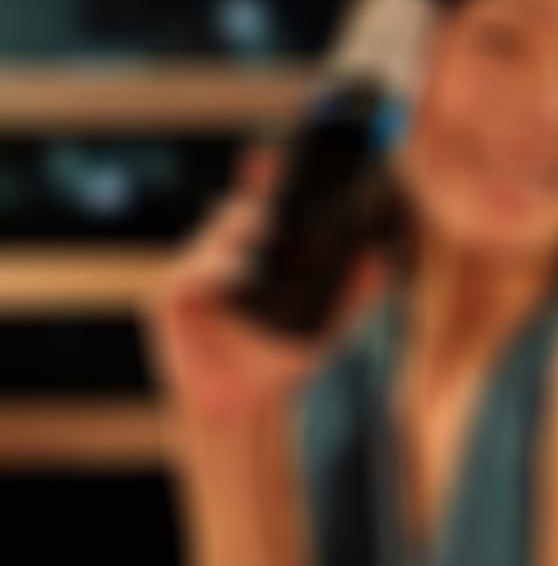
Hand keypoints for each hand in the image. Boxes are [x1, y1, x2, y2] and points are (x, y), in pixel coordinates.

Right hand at [144, 142, 389, 425]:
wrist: (243, 407)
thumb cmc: (274, 362)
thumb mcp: (325, 325)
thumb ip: (354, 294)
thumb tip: (379, 261)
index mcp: (251, 254)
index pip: (256, 204)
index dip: (262, 177)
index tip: (272, 158)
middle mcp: (221, 256)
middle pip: (235, 211)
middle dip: (254, 199)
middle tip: (275, 199)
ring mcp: (194, 275)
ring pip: (212, 235)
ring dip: (238, 230)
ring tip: (263, 232)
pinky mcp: (171, 301)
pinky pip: (190, 273)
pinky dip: (217, 268)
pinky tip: (240, 273)